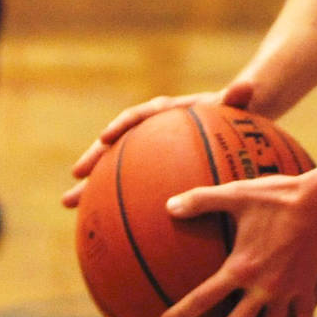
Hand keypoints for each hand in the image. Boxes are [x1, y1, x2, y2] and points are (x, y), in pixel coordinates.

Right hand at [60, 80, 253, 208]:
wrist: (230, 118)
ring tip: (70, 204)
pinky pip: (130, 186)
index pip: (138, 115)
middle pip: (114, 143)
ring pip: (113, 167)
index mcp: (165, 112)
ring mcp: (147, 150)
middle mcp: (149, 130)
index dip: (121, 126)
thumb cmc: (232, 112)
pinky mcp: (152, 169)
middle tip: (75, 177)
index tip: (107, 137)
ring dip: (92, 184)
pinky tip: (107, 229)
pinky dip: (117, 203)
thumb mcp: (237, 105)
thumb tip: (247, 87)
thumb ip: (238, 98)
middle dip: (93, 158)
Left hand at [159, 169, 316, 316]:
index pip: (202, 299)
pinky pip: (304, 314)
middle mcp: (263, 287)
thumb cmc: (278, 196)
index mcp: (241, 268)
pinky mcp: (308, 286)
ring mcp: (287, 289)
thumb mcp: (236, 194)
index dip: (181, 314)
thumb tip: (169, 205)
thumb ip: (200, 200)